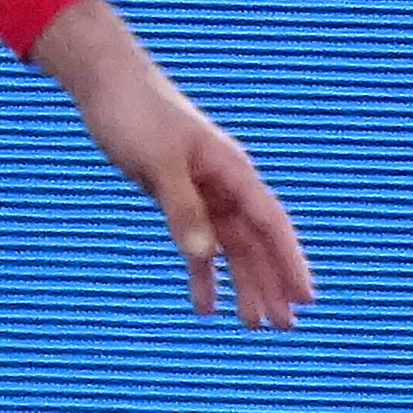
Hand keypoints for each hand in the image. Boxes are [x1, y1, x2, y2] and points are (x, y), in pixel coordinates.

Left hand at [31, 0, 312, 330]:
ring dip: (242, 283)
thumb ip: (182, 208)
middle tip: (285, 328)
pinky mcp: (178, 196)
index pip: (269, 223)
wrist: (106, 83)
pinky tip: (204, 305)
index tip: (305, 297)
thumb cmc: (135, 114)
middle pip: (256, 241)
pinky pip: (199, 241)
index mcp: (231, 170)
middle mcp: (225, 182)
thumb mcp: (158, 162)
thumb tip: (204, 255)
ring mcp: (203, 190)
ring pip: (231, 245)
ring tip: (251, 324)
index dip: (289, 261)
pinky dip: (202, 272)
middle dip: (271, 283)